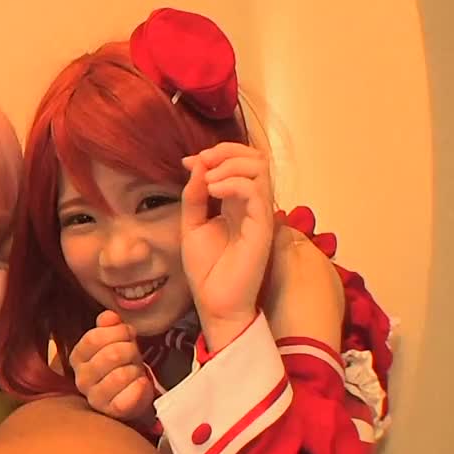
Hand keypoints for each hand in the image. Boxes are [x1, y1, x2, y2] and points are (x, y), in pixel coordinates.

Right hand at [70, 311, 154, 421]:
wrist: (130, 394)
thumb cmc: (120, 365)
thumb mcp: (114, 341)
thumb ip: (109, 326)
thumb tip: (109, 316)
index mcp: (78, 357)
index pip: (94, 338)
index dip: (118, 332)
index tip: (128, 334)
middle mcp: (82, 378)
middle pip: (111, 354)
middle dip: (130, 350)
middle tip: (134, 355)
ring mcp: (95, 397)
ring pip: (122, 374)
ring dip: (136, 369)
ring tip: (136, 371)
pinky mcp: (112, 411)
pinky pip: (129, 397)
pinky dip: (140, 387)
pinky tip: (141, 384)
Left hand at [180, 142, 273, 349]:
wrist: (215, 302)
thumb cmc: (207, 269)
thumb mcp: (192, 225)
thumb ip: (195, 196)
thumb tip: (197, 165)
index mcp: (237, 203)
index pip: (241, 163)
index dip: (217, 154)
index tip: (190, 162)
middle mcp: (252, 205)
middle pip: (256, 158)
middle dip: (226, 151)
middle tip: (202, 162)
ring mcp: (260, 214)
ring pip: (260, 168)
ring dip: (230, 165)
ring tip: (208, 182)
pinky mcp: (263, 227)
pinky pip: (256, 192)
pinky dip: (234, 183)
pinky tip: (214, 192)